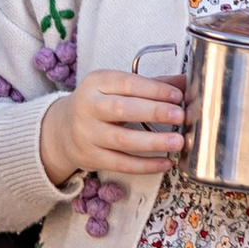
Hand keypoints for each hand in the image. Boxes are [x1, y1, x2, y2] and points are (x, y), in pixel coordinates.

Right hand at [39, 69, 188, 185]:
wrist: (63, 129)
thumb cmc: (100, 104)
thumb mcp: (117, 87)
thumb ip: (150, 84)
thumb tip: (185, 82)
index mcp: (97, 82)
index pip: (128, 84)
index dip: (154, 90)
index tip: (178, 96)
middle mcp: (88, 106)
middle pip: (123, 110)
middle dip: (154, 112)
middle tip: (181, 116)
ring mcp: (87, 134)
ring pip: (122, 140)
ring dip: (153, 142)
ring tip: (178, 142)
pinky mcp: (91, 157)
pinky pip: (121, 163)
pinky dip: (145, 165)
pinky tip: (165, 163)